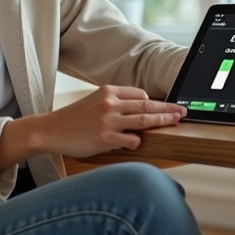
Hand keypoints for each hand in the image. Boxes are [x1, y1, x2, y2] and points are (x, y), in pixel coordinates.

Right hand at [0, 86, 185, 166]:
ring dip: (163, 121)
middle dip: (168, 109)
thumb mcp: (94, 101)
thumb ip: (114, 102)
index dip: (154, 102)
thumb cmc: (73, 118)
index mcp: (108, 91)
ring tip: (176, 122)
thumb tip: (140, 109)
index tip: (167, 106)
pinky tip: (134, 143)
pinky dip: (136, 142)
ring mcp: (108, 121)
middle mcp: (110, 103)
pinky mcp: (105, 138)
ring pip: (144, 120)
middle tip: (183, 111)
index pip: (140, 94)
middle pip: (147, 106)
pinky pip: (131, 140)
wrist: (51, 130)